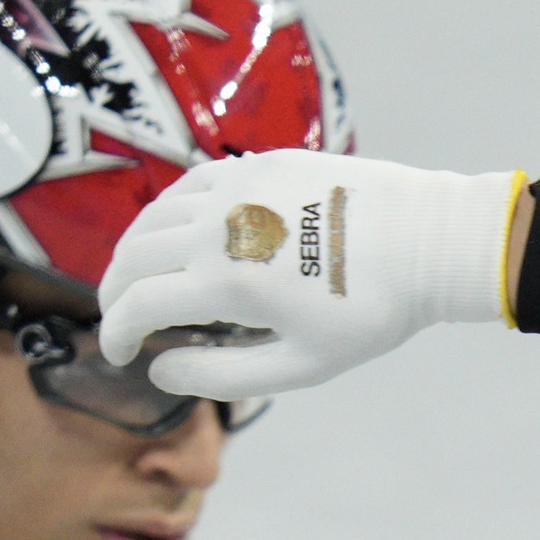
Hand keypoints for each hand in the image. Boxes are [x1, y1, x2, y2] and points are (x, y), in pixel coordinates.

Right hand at [94, 154, 521, 402]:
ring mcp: (236, 187)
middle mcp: (219, 228)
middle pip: (133, 257)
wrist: (425, 242)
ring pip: (154, 216)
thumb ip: (222, 374)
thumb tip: (160, 373)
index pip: (137, 306)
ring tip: (143, 281)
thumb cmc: (369, 313)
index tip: (118, 355)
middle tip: (121, 320)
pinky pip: (191, 186)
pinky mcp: (258, 164)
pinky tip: (179, 236)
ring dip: (136, 253)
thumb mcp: (300, 365)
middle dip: (115, 294)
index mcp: (226, 283)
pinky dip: (169, 214)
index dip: (116, 335)